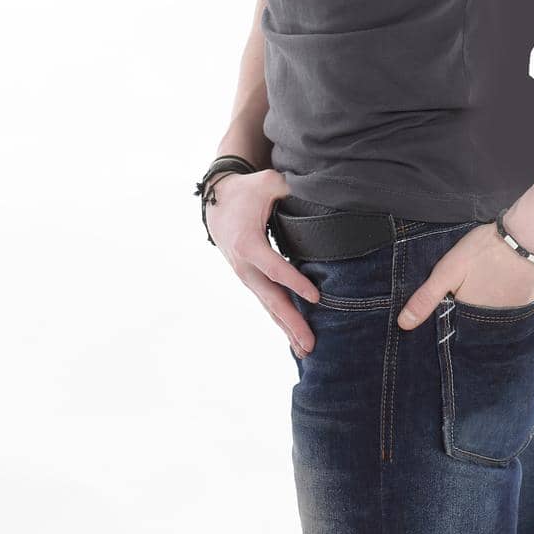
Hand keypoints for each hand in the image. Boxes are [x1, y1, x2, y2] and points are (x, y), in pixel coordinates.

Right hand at [204, 169, 320, 355]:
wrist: (217, 204)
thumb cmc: (246, 192)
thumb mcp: (265, 183)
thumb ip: (287, 187)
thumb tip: (315, 188)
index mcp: (248, 244)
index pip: (275, 268)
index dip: (295, 282)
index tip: (316, 298)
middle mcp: (245, 267)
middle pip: (271, 299)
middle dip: (292, 322)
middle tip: (310, 343)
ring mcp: (246, 277)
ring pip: (269, 307)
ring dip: (287, 329)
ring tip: (306, 350)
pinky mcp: (251, 280)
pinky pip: (267, 303)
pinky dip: (280, 321)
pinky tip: (294, 338)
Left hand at [396, 221, 533, 328]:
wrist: (529, 239)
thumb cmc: (485, 251)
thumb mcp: (448, 270)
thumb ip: (427, 297)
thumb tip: (403, 324)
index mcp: (470, 317)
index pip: (454, 325)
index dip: (450, 311)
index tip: (451, 297)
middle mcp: (492, 324)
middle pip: (475, 321)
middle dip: (470, 309)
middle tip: (473, 285)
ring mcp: (514, 316)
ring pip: (495, 314)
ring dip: (491, 303)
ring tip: (489, 283)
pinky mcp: (529, 304)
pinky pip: (514, 307)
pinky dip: (508, 297)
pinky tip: (506, 282)